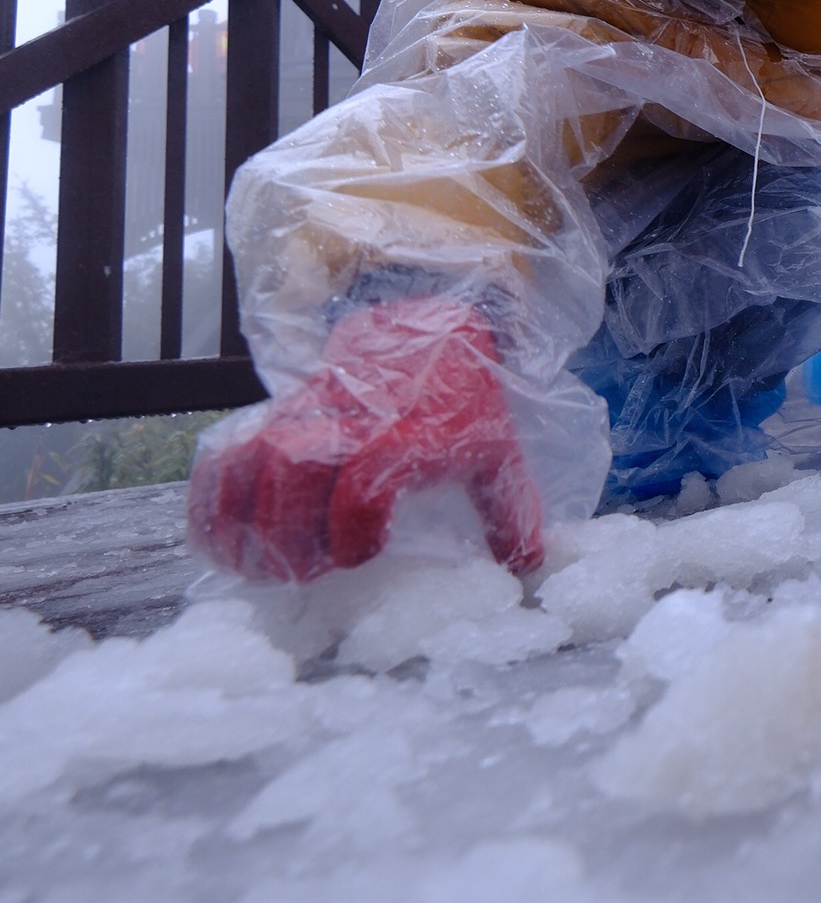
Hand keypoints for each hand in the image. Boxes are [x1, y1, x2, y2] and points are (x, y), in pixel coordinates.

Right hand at [189, 295, 543, 580]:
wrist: (432, 329)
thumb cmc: (465, 402)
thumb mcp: (497, 450)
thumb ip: (509, 511)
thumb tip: (526, 566)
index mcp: (411, 431)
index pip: (364, 481)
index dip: (352, 528)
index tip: (359, 556)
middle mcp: (352, 418)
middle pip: (293, 472)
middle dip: (289, 534)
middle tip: (306, 573)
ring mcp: (309, 411)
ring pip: (252, 459)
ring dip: (244, 522)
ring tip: (258, 570)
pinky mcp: (278, 412)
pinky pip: (228, 449)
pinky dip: (211, 497)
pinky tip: (216, 542)